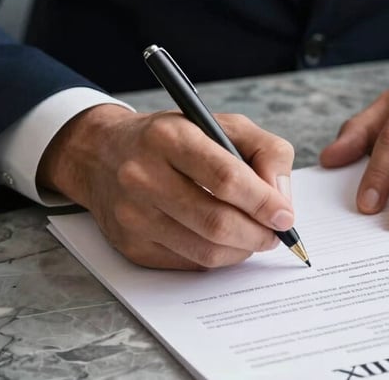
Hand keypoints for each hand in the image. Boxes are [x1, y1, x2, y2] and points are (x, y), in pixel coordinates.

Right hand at [38, 105, 294, 269]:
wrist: (103, 154)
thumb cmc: (174, 138)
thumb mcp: (223, 124)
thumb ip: (265, 151)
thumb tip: (282, 199)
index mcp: (169, 137)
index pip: (226, 178)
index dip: (263, 202)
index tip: (285, 216)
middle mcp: (143, 176)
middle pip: (216, 221)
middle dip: (258, 233)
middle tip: (275, 233)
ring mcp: (133, 215)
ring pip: (205, 250)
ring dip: (242, 250)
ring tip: (255, 237)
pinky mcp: (131, 245)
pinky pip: (189, 264)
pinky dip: (217, 258)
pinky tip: (224, 242)